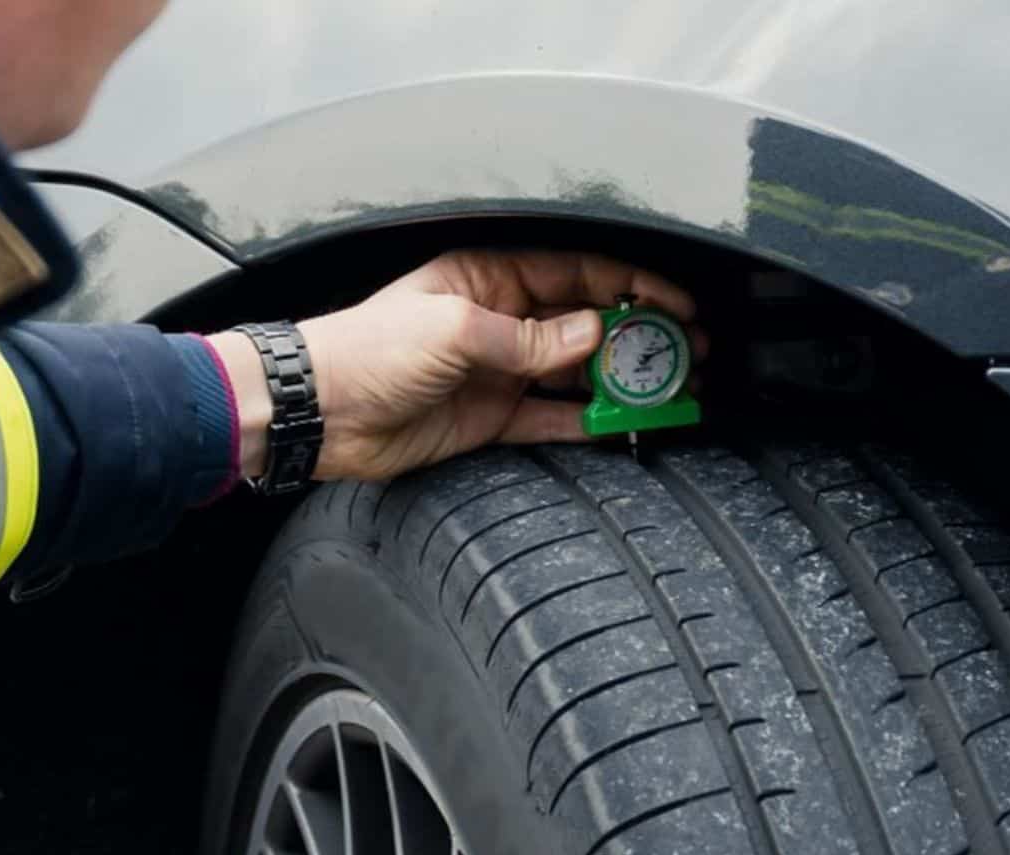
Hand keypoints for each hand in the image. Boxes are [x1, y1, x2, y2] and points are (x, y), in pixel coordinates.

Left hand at [208, 249, 706, 482]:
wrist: (319, 412)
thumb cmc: (369, 350)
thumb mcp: (456, 331)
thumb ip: (530, 338)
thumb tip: (594, 335)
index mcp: (489, 276)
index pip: (577, 272)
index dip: (632, 286)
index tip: (679, 305)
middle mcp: (500, 318)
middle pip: (587, 323)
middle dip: (641, 336)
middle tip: (690, 354)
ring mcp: (499, 370)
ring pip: (577, 373)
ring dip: (624, 382)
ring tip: (674, 391)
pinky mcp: (490, 417)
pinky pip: (552, 419)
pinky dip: (588, 423)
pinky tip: (625, 426)